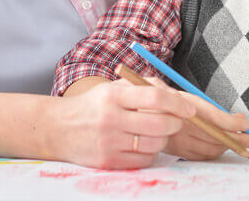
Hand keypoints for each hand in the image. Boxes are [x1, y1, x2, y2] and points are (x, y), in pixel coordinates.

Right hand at [52, 78, 195, 169]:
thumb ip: (144, 86)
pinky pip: (144, 159)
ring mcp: (110, 142)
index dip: (178, 104)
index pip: (155, 98)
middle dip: (175, 123)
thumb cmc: (92, 106)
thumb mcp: (112, 88)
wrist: (59, 129)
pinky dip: (150, 152)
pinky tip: (143, 144)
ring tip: (158, 132)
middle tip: (177, 121)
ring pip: (155, 144)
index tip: (189, 109)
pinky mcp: (109, 161)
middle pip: (159, 124)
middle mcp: (111, 119)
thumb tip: (176, 95)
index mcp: (113, 96)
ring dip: (164, 139)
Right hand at [149, 79, 248, 160]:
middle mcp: (177, 124)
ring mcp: (175, 140)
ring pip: (210, 149)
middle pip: (215, 136)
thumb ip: (202, 104)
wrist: (125, 114)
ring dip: (228, 147)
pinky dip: (215, 153)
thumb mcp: (164, 89)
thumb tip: (235, 119)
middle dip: (237, 138)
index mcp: (179, 104)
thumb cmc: (149, 99)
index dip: (232, 123)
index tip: (244, 124)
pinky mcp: (174, 151)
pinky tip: (222, 147)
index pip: (213, 116)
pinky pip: (200, 156)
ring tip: (242, 143)